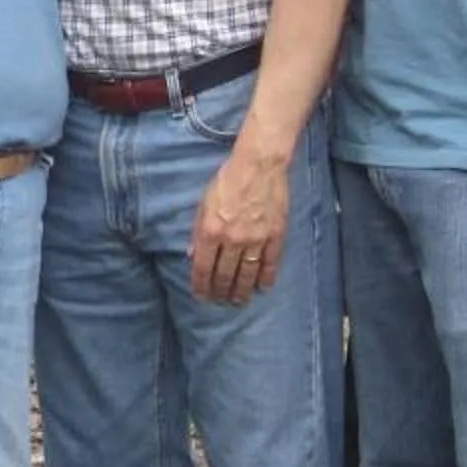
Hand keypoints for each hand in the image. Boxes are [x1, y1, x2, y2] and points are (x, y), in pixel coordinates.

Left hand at [190, 146, 290, 304]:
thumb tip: (191, 256)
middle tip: (220, 301)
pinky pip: (270, 264)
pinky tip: (262, 288)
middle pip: (225, 275)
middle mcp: (232, 240)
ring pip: (247, 274)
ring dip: (241, 291)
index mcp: (211, 231)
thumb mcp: (203, 203)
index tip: (201, 296)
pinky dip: (266, 278)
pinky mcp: (274, 236)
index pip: (202, 268)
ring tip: (238, 301)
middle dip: (220, 292)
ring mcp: (255, 240)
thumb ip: (197, 231)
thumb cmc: (227, 180)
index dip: (200, 285)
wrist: (258, 165)